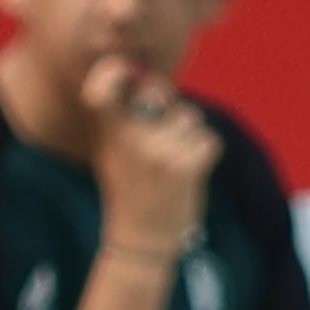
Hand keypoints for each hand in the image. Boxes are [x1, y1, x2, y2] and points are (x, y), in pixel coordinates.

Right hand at [83, 47, 221, 259]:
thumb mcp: (111, 149)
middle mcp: (129, 139)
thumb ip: (123, 112)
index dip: (115, 72)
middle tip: (161, 134)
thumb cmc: (130, 187)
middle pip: (160, 92)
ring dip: (189, 135)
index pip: (101, 89)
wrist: (141, 237)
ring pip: (190, 117)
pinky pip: (209, 139)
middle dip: (169, 105)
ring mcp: (157, 152)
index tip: (128, 72)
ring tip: (173, 161)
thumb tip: (147, 72)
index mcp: (107, 133)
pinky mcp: (185, 168)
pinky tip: (189, 172)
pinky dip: (205, 153)